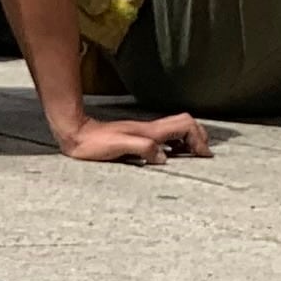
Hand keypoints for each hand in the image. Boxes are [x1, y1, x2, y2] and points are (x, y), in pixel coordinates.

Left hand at [51, 106, 210, 163]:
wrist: (76, 135)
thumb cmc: (94, 144)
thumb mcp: (119, 147)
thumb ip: (143, 149)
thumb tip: (164, 158)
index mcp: (150, 131)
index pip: (185, 125)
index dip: (199, 138)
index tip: (204, 154)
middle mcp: (150, 128)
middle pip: (186, 122)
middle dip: (199, 136)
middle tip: (203, 153)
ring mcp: (144, 131)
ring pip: (177, 128)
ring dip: (189, 139)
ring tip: (192, 155)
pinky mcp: (137, 136)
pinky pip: (165, 136)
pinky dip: (175, 143)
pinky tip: (169, 154)